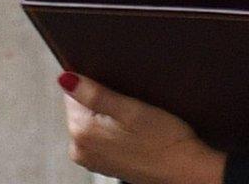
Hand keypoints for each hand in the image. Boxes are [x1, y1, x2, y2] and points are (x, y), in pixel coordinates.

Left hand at [60, 71, 228, 183]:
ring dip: (109, 116)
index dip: (97, 85)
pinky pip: (101, 137)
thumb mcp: (131, 109)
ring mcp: (90, 159)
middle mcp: (79, 149)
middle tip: (131, 106)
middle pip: (81, 108)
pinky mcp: (103, 164)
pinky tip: (135, 132)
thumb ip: (94, 94)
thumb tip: (65, 79)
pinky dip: (114, 130)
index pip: (73, 93)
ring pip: (92, 122)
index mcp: (81, 131)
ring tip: (135, 120)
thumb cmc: (163, 140)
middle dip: (103, 101)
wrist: (183, 170)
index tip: (119, 91)